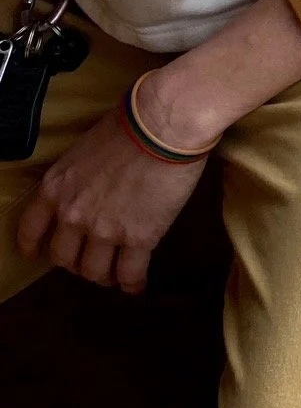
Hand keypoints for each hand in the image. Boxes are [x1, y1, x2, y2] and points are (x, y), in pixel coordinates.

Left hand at [16, 103, 206, 293]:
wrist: (162, 125)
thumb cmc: (129, 124)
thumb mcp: (86, 148)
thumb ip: (80, 179)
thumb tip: (92, 188)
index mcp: (56, 189)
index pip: (31, 231)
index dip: (35, 246)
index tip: (39, 252)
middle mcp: (73, 215)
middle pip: (63, 258)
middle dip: (76, 262)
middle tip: (91, 257)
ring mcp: (104, 230)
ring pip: (94, 272)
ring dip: (103, 275)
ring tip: (115, 272)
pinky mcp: (138, 238)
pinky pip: (129, 274)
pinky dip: (131, 283)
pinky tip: (136, 284)